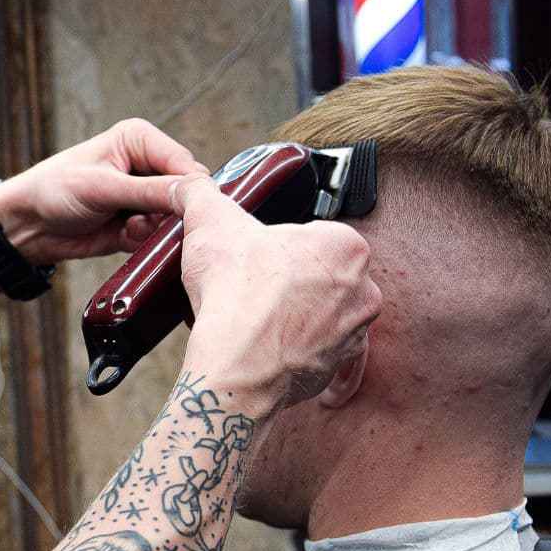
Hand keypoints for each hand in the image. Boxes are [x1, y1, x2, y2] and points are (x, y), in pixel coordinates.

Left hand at [0, 119, 206, 262]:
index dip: (191, 187)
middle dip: (172, 211)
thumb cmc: (54, 190)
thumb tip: (193, 193)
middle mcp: (146, 165)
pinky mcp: (138, 223)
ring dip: (157, 228)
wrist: (28, 225)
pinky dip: (145, 240)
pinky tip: (122, 235)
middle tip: (149, 220)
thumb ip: (149, 191)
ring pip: (175, 217)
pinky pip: (159, 235)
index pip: (183, 162)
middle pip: (185, 190)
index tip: (191, 209)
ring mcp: (143, 196)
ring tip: (129, 226)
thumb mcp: (103, 187)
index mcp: (139, 140)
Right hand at [170, 173, 380, 412]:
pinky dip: (300, 352)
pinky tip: (272, 348)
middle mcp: (363, 288)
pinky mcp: (339, 365)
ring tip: (255, 318)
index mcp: (345, 245)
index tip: (253, 257)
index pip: (309, 234)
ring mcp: (355, 331)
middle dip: (288, 280)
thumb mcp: (211, 224)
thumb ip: (201, 194)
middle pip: (317, 274)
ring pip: (321, 312)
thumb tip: (187, 183)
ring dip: (294, 315)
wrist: (238, 367)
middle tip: (250, 287)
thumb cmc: (234, 294)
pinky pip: (322, 354)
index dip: (274, 245)